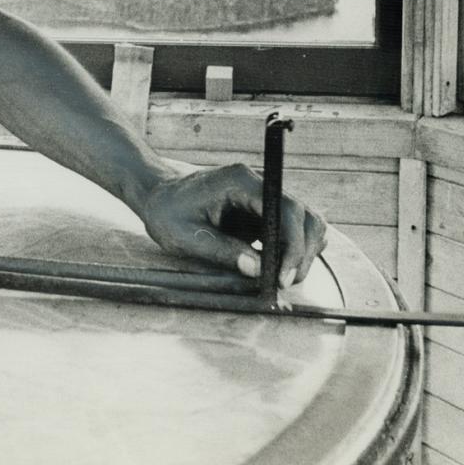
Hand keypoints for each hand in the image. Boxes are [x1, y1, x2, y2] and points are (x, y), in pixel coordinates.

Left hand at [137, 163, 327, 286]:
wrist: (158, 196)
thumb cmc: (167, 212)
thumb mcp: (186, 236)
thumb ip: (223, 251)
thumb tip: (258, 270)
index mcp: (240, 182)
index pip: (285, 209)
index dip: (293, 245)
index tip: (284, 276)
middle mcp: (259, 183)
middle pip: (303, 215)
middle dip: (302, 252)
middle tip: (285, 282)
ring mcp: (264, 195)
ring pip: (305, 220)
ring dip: (303, 251)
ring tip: (282, 277)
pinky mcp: (264, 209)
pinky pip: (293, 226)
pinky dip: (296, 247)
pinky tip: (279, 266)